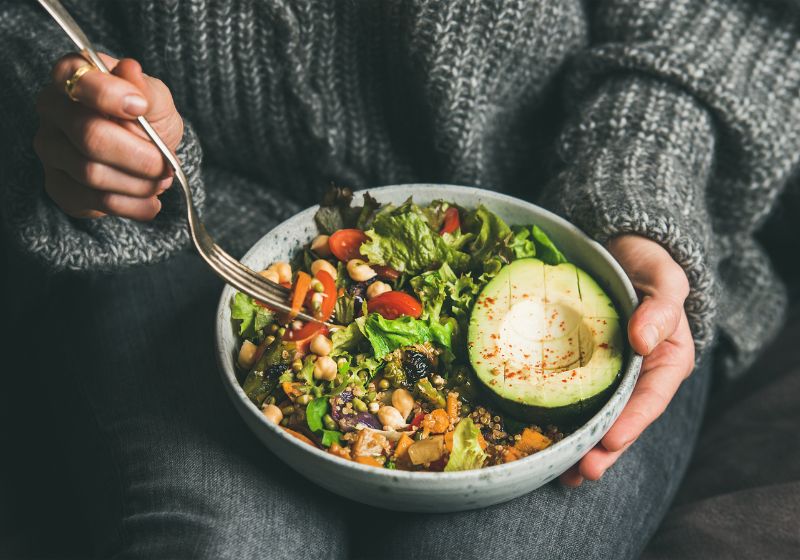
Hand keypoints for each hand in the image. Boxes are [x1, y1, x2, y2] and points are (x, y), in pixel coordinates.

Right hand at [34, 53, 182, 219]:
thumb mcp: (157, 100)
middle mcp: (53, 110)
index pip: (75, 78)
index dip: (109, 95)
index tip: (141, 108)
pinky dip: (131, 206)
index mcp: (72, 76)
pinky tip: (151, 203)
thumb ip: (146, 90)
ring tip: (162, 181)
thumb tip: (130, 70)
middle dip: (138, 156)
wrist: (146, 156)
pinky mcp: (58, 185)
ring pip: (91, 173)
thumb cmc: (147, 118)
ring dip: (138, 183)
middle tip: (166, 165)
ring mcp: (50, 149)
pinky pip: (93, 201)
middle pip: (89, 135)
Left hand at [560, 234, 694, 486]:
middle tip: (580, 472)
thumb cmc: (649, 266)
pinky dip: (559, 420)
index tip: (610, 440)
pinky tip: (542, 440)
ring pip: (597, 417)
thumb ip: (661, 308)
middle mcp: (638, 376)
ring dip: (580, 446)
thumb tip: (643, 340)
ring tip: (562, 474)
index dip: (632, 423)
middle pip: (622, 420)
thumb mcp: (665, 279)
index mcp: (666, 361)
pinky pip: (572, 396)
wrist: (622, 252)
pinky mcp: (582, 368)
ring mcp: (609, 375)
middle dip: (603, 449)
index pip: (651, 399)